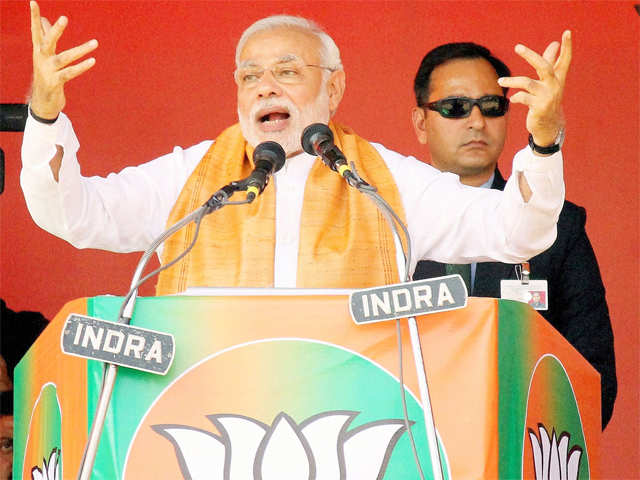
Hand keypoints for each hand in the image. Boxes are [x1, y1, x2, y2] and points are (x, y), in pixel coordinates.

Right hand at [29, 1, 97, 119]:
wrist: (42, 102)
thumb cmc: (45, 74)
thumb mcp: (44, 56)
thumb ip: (45, 37)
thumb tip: (44, 19)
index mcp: (39, 50)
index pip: (36, 31)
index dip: (34, 17)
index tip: (33, 2)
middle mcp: (41, 59)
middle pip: (48, 42)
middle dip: (56, 30)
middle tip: (64, 17)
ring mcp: (48, 71)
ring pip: (65, 58)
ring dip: (81, 50)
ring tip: (95, 42)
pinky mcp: (55, 82)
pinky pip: (70, 73)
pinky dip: (81, 67)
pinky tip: (92, 60)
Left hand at [498, 30, 571, 146]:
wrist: (549, 125)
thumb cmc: (547, 99)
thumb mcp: (549, 82)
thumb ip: (550, 62)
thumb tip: (554, 44)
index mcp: (558, 77)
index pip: (565, 60)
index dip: (567, 46)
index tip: (567, 32)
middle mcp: (555, 85)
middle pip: (543, 66)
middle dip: (530, 55)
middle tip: (517, 47)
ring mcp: (547, 96)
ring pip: (526, 83)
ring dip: (511, 81)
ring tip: (500, 80)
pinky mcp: (539, 107)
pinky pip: (522, 97)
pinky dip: (515, 97)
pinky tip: (512, 99)